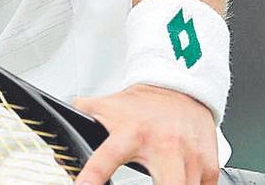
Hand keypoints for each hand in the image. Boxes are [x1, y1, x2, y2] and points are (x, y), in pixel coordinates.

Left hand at [73, 84, 218, 184]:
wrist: (180, 88)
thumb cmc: (143, 104)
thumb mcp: (108, 106)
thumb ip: (82, 114)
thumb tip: (56, 117)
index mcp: (131, 133)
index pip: (106, 159)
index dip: (93, 177)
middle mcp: (163, 146)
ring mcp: (189, 156)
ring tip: (161, 183)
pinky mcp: (209, 165)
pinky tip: (180, 184)